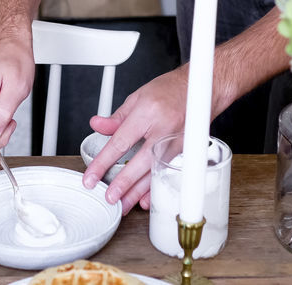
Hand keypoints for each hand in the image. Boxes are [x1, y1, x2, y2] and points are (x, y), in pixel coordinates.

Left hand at [82, 67, 189, 212]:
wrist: (200, 88)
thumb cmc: (169, 90)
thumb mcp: (137, 97)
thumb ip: (117, 117)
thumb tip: (97, 126)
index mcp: (147, 113)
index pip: (120, 142)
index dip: (103, 162)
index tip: (91, 177)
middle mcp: (164, 129)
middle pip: (140, 162)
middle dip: (123, 183)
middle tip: (110, 197)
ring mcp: (177, 142)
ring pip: (155, 173)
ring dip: (138, 192)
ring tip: (124, 204)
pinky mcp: (185, 150)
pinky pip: (168, 174)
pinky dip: (157, 188)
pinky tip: (146, 199)